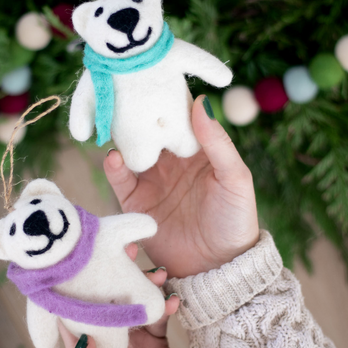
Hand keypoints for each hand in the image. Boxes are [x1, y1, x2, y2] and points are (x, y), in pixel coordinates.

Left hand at [53, 244, 179, 347]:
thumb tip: (81, 344)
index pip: (78, 313)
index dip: (82, 286)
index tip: (87, 261)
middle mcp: (109, 339)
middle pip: (111, 299)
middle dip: (118, 273)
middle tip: (126, 250)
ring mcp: (133, 340)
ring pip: (136, 304)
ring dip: (146, 286)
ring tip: (157, 274)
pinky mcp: (156, 345)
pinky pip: (161, 320)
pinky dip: (167, 307)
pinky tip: (173, 300)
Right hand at [103, 95, 258, 278]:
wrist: (216, 268)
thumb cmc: (234, 220)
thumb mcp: (234, 178)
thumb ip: (218, 142)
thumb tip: (201, 102)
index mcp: (196, 152)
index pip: (179, 119)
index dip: (167, 100)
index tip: (154, 78)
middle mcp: (171, 162)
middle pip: (151, 131)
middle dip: (139, 114)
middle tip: (124, 94)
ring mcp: (152, 181)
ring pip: (133, 151)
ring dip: (123, 137)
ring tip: (113, 122)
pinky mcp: (136, 202)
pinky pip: (121, 180)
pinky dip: (114, 167)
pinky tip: (113, 157)